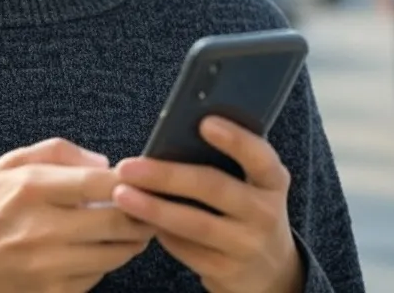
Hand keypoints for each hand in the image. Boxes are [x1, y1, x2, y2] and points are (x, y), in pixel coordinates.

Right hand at [0, 138, 154, 292]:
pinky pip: (99, 276)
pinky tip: (102, 249)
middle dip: (142, 213)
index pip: (97, 183)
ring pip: (115, 253)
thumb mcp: (11, 164)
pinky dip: (107, 261)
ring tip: (134, 227)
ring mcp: (48, 265)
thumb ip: (59, 152)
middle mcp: (42, 228)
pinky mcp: (53, 292)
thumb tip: (104, 163)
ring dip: (132, 240)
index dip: (128, 181)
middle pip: (117, 222)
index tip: (141, 178)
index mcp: (32, 189)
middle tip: (150, 205)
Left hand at [111, 117, 303, 292]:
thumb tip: (170, 137)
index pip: (260, 156)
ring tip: (122, 195)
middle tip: (128, 167)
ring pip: (195, 224)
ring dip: (154, 209)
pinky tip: (139, 220)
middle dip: (166, 176)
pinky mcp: (227, 271)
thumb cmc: (247, 209)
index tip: (204, 122)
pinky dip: (160, 233)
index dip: (236, 139)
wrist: (270, 269)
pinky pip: (186, 249)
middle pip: (214, 188)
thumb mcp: (251, 184)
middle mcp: (265, 212)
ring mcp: (247, 245)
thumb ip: (225, 162)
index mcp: (272, 181)